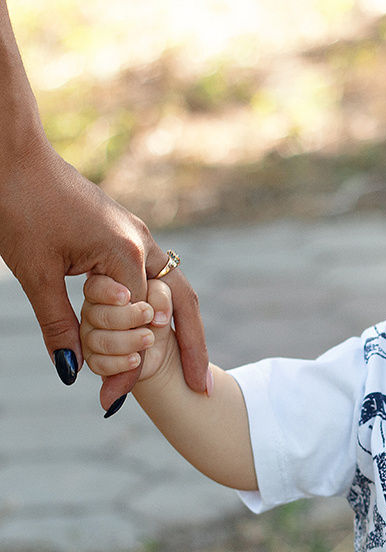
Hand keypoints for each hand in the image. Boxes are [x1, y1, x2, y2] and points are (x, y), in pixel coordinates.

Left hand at [0, 138, 208, 409]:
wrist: (11, 152)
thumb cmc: (18, 205)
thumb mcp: (35, 272)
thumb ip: (58, 323)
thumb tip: (74, 371)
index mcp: (125, 253)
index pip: (142, 322)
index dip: (129, 364)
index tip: (112, 398)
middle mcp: (141, 243)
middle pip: (183, 305)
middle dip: (192, 349)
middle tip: (200, 388)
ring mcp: (136, 235)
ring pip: (173, 289)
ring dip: (179, 328)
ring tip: (187, 363)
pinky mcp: (123, 231)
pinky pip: (153, 275)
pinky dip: (158, 305)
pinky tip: (155, 324)